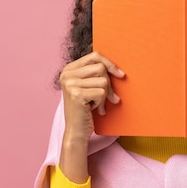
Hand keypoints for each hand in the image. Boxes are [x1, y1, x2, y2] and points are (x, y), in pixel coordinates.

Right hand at [58, 51, 123, 181]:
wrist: (77, 131)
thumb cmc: (85, 109)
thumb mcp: (89, 87)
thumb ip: (96, 74)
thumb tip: (118, 68)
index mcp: (69, 69)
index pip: (95, 56)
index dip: (110, 64)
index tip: (120, 74)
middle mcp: (67, 74)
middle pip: (100, 67)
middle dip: (109, 84)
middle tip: (109, 98)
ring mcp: (70, 83)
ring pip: (103, 80)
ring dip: (104, 95)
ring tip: (96, 104)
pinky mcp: (76, 94)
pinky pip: (101, 92)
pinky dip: (101, 103)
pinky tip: (93, 109)